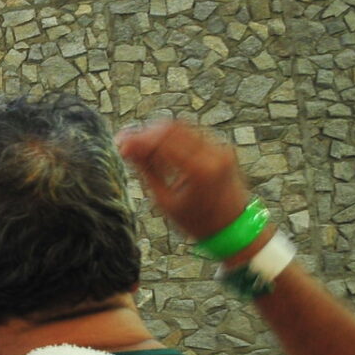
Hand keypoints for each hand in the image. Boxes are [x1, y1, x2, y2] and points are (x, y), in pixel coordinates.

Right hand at [114, 119, 260, 246]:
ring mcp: (221, 147)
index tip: (120, 143)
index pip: (162, 141)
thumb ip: (147, 171)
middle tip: (127, 142)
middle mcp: (214, 153)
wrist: (233, 227)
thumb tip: (128, 150)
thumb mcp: (166, 201)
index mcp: (200, 169)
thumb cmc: (198, 221)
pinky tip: (161, 150)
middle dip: (146, 132)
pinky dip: (174, 138)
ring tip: (142, 147)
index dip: (138, 139)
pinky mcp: (222, 147)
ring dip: (159, 133)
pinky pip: (193, 134)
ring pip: (182, 127)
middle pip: (172, 127)